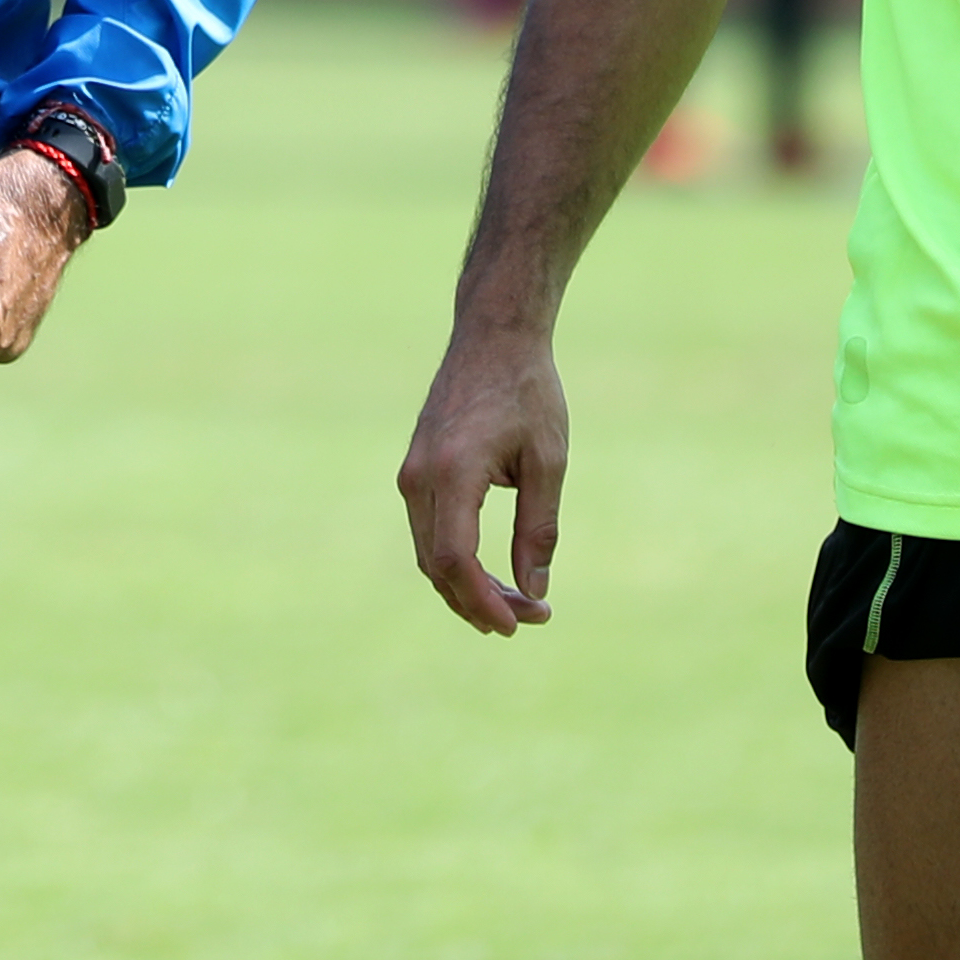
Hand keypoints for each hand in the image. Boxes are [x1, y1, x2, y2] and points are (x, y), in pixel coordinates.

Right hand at [397, 325, 567, 636]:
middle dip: (480, 602)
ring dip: (466, 587)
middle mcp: (420, 477)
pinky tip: (490, 574)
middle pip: (438, 567)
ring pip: (428, 554)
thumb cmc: (528, 391)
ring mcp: (411, 473)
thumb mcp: (547, 461)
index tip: (519, 623)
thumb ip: (539, 529)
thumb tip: (534, 591)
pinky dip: (455, 561)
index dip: (483, 602)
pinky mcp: (415, 470)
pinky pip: (428, 531)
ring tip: (515, 604)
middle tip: (531, 618)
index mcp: (453, 472)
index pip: (455, 560)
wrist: (493, 335)